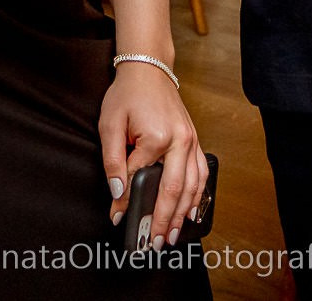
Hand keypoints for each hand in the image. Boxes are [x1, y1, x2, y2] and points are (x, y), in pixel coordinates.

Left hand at [100, 62, 206, 247]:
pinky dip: (198, 195)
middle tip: (157, 243)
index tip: (117, 219)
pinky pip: (201, 173)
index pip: (140, 177)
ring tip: (174, 234)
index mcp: (158, 137)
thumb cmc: (128, 95)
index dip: (127, 201)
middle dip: (166, 219)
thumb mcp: (110, 124)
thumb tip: (118, 193)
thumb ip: (113, 161)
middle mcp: (181, 141)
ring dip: (184, 213)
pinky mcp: (195, 140)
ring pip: (193, 185)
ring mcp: (192, 140)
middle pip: (175, 189)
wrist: (149, 69)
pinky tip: (192, 210)